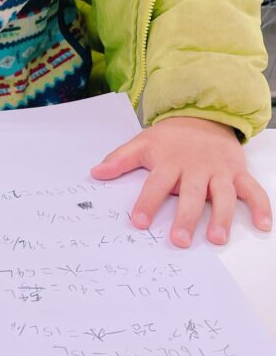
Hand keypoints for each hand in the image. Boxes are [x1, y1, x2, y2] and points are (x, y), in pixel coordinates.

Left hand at [90, 116, 271, 247]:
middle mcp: (197, 168)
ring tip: (217, 238)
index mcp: (171, 162)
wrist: (204, 115)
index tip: (138, 222)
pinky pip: (253, 190)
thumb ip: (120, 160)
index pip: (157, 184)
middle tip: (179, 240)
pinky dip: (261, 206)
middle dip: (187, 218)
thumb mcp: (142, 143)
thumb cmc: (171, 137)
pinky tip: (263, 225)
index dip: (147, 203)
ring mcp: (220, 171)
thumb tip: (96, 173)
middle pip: (192, 194)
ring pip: (224, 195)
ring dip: (222, 217)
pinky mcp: (238, 173)